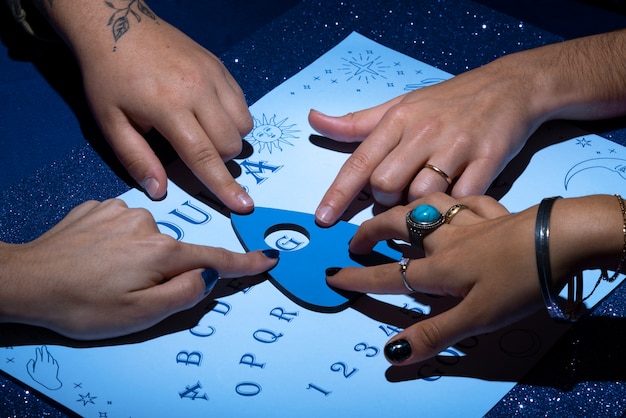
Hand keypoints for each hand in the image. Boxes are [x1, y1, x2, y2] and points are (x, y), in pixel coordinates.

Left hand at [0, 199, 277, 339]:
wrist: (26, 281)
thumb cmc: (84, 305)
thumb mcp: (140, 316)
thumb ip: (183, 294)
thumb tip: (207, 276)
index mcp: (162, 252)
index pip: (213, 258)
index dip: (243, 263)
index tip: (267, 259)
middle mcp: (148, 223)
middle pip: (175, 251)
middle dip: (164, 271)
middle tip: (127, 291)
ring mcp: (122, 210)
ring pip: (148, 238)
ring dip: (138, 256)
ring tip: (105, 273)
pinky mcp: (101, 205)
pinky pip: (123, 225)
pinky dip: (117, 241)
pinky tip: (94, 254)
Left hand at [79, 19, 253, 209]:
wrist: (118, 25)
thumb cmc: (110, 76)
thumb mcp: (110, 121)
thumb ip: (137, 158)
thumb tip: (160, 191)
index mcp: (169, 107)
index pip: (204, 156)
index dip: (223, 186)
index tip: (243, 205)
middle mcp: (199, 90)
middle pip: (230, 144)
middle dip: (219, 160)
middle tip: (194, 151)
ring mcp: (213, 76)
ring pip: (243, 125)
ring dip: (230, 140)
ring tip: (203, 133)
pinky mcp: (220, 67)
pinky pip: (243, 103)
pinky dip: (234, 118)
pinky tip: (209, 114)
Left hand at [310, 61, 539, 225]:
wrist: (509, 87)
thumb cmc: (447, 101)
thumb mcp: (400, 105)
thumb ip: (357, 122)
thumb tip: (314, 120)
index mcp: (397, 120)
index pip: (359, 162)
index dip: (338, 194)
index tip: (323, 219)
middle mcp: (423, 132)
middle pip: (386, 185)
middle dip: (385, 199)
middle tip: (398, 192)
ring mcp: (456, 147)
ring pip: (420, 196)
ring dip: (417, 207)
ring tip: (426, 195)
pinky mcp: (488, 161)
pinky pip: (459, 199)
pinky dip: (451, 208)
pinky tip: (453, 201)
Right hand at [326, 193, 544, 364]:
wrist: (562, 240)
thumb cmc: (518, 281)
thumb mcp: (477, 318)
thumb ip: (434, 333)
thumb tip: (391, 353)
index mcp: (439, 268)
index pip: (388, 275)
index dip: (358, 278)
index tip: (333, 274)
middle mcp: (447, 240)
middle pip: (399, 227)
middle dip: (372, 231)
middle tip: (356, 239)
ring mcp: (472, 221)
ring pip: (428, 206)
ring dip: (406, 207)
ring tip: (397, 213)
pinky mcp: (497, 212)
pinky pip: (467, 200)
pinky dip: (454, 201)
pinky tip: (455, 204)